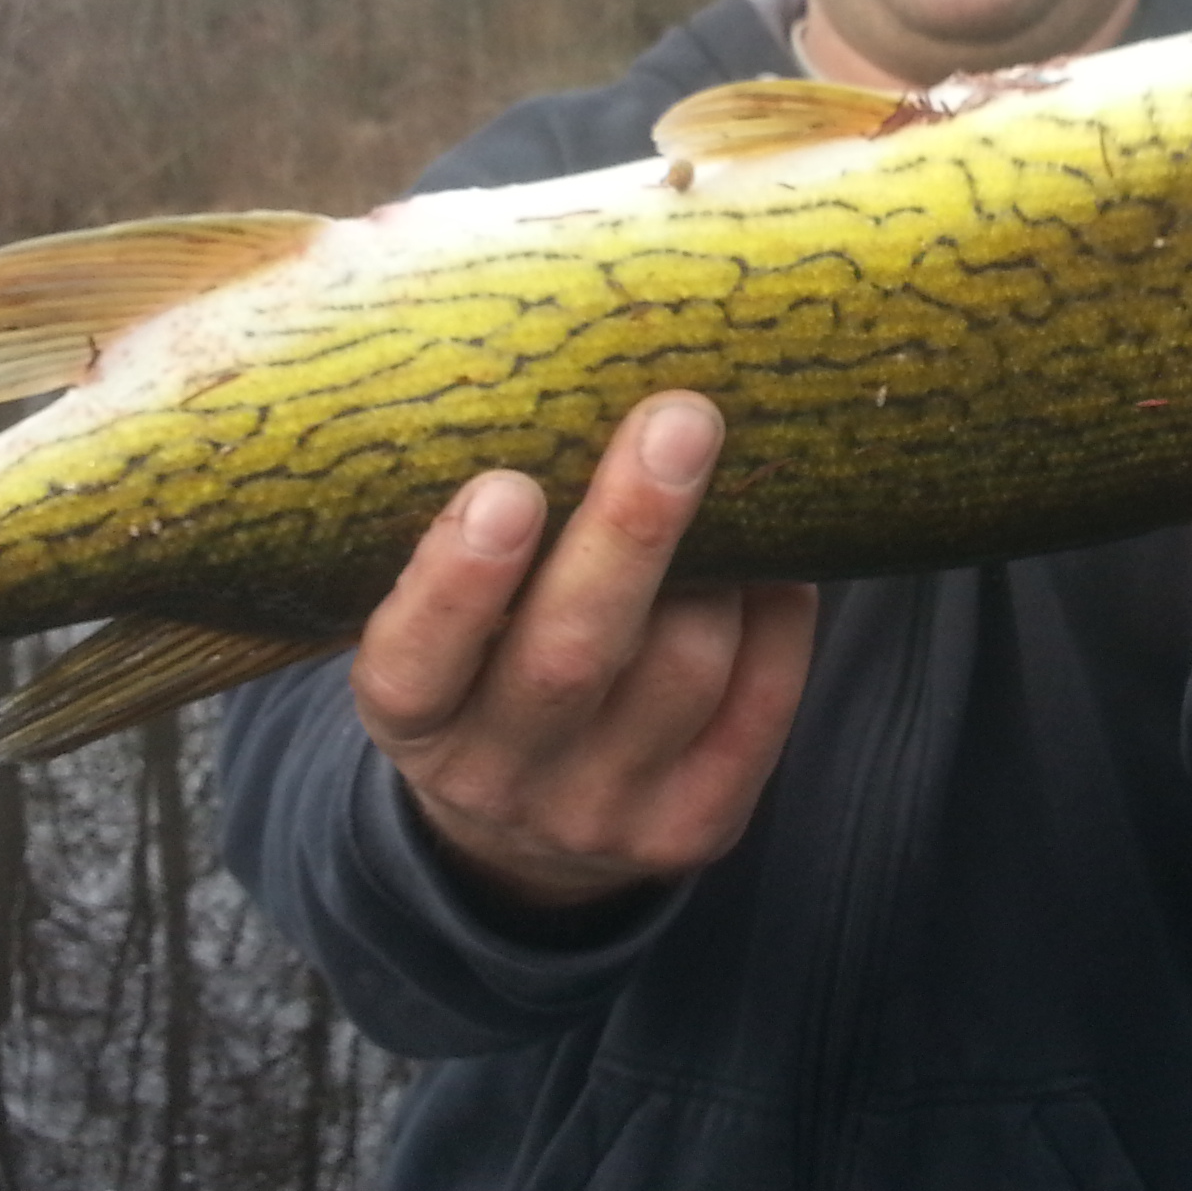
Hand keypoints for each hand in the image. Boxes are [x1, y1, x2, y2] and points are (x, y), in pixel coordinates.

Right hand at [352, 392, 818, 921]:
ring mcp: (603, 814)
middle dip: (630, 532)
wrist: (532, 835)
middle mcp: (499, 777)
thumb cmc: (486, 672)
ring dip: (720, 568)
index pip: (414, 662)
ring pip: (682, 673)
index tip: (502, 488)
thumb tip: (539, 355)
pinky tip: (778, 559)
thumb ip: (471, 530)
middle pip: (569, 660)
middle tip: (677, 420)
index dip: (456, 580)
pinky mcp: (696, 830)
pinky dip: (777, 617)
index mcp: (414, 722)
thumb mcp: (440, 629)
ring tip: (733, 480)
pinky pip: (759, 706)